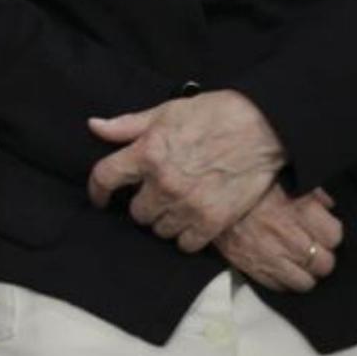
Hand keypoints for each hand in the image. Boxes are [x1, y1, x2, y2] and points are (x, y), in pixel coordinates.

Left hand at [87, 90, 285, 251]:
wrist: (262, 128)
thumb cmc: (213, 114)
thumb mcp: (165, 111)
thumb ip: (127, 125)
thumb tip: (94, 126)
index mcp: (147, 152)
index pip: (105, 178)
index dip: (98, 190)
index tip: (100, 197)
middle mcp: (163, 183)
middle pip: (136, 212)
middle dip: (143, 202)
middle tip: (158, 190)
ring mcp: (187, 205)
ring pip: (159, 229)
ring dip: (165, 219)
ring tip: (179, 202)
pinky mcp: (212, 222)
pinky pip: (185, 244)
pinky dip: (186, 235)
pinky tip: (194, 218)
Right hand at [215, 185, 341, 292]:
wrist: (208, 194)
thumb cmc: (248, 184)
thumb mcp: (282, 175)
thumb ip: (311, 191)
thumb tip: (329, 205)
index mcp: (299, 209)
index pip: (334, 236)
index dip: (330, 234)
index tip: (323, 231)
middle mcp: (289, 236)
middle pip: (324, 263)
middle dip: (321, 256)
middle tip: (312, 248)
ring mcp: (271, 256)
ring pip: (306, 282)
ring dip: (304, 272)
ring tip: (297, 260)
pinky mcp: (253, 269)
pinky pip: (281, 288)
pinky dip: (284, 281)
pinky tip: (281, 266)